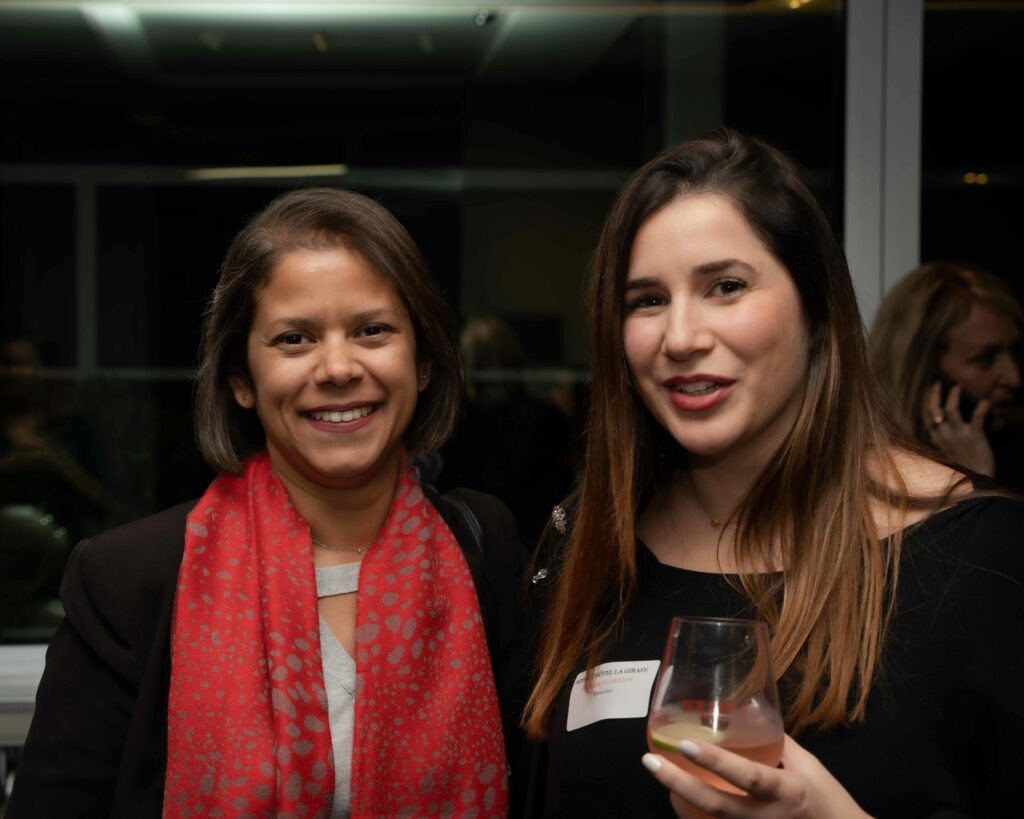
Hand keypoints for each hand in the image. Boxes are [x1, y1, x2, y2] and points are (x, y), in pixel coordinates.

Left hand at [641, 734, 870, 818]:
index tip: (685, 744)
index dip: (717, 762)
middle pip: (717, 806)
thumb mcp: (808, 766)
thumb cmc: (827, 800)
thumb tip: (747, 713)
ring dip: (680, 802)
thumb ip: (777, 742)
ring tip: (658, 775)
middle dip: (679, 784)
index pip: (749, 777)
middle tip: (650, 761)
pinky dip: (693, 817)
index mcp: (788, 792)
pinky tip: (677, 800)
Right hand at [921, 381, 994, 475]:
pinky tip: (986, 400)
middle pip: (933, 410)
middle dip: (934, 394)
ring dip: (953, 396)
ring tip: (957, 386)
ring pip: (951, 411)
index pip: (926, 416)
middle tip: (937, 383)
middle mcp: (943, 435)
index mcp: (935, 438)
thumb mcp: (944, 451)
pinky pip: (977, 418)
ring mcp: (958, 435)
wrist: (975, 481)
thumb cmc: (961, 466)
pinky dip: (982, 408)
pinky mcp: (974, 436)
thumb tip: (940, 424)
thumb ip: (940, 437)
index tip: (927, 390)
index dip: (925, 401)